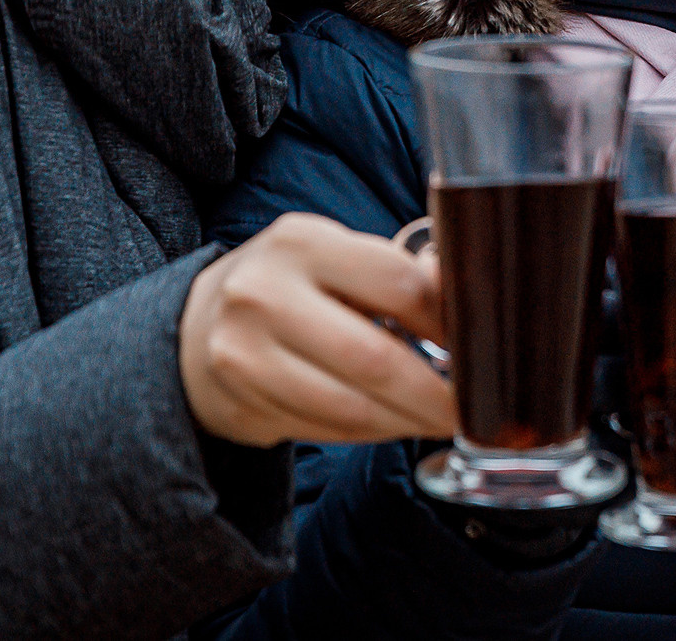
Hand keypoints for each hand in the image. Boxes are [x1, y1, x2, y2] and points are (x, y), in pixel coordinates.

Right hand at [180, 213, 457, 447]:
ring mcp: (245, 352)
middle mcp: (266, 292)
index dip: (449, 324)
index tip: (478, 347)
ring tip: (436, 419)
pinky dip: (372, 432)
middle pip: (377, 359)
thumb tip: (471, 297)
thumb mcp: (337, 257)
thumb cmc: (291, 285)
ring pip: (353, 407)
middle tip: (469, 410)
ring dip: (407, 421)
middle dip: (436, 395)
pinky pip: (327, 430)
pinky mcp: (240, 402)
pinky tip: (391, 422)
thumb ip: (397, 273)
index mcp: (303, 242)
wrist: (196, 324)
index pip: (399, 285)